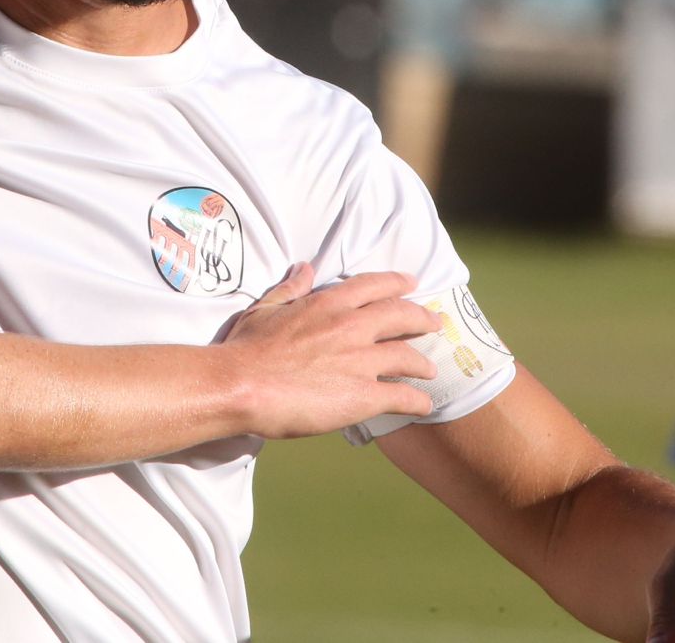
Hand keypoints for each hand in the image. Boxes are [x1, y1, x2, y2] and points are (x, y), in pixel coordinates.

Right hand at [219, 264, 438, 439]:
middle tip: (434, 322)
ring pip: (408, 356)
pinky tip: (424, 404)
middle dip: (422, 318)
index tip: (411, 283)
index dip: (396, 282)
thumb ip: (290, 288)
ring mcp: (360, 361)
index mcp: (328, 303)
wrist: (240, 385)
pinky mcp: (362, 396)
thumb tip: (305, 269)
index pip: (374, 285)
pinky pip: (403, 396)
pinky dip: (418, 400)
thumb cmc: (246, 349)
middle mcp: (351, 326)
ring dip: (423, 363)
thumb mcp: (265, 308)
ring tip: (430, 368)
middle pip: (401, 315)